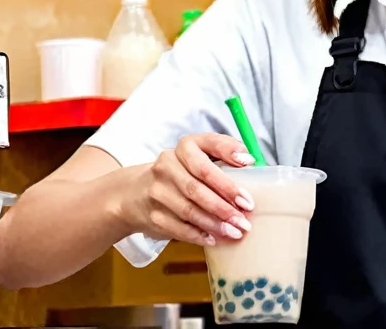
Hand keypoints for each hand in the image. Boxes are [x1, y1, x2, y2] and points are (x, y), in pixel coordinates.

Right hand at [119, 133, 256, 247]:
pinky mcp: (153, 215)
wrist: (135, 193)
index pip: (208, 147)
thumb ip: (224, 154)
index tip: (248, 173)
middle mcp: (168, 165)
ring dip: (215, 223)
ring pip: (189, 210)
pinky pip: (179, 228)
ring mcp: (157, 191)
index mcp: (185, 146)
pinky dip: (199, 235)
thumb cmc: (181, 173)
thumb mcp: (200, 156)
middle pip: (198, 185)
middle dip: (224, 204)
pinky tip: (214, 239)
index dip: (229, 160)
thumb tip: (250, 161)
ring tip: (235, 231)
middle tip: (245, 218)